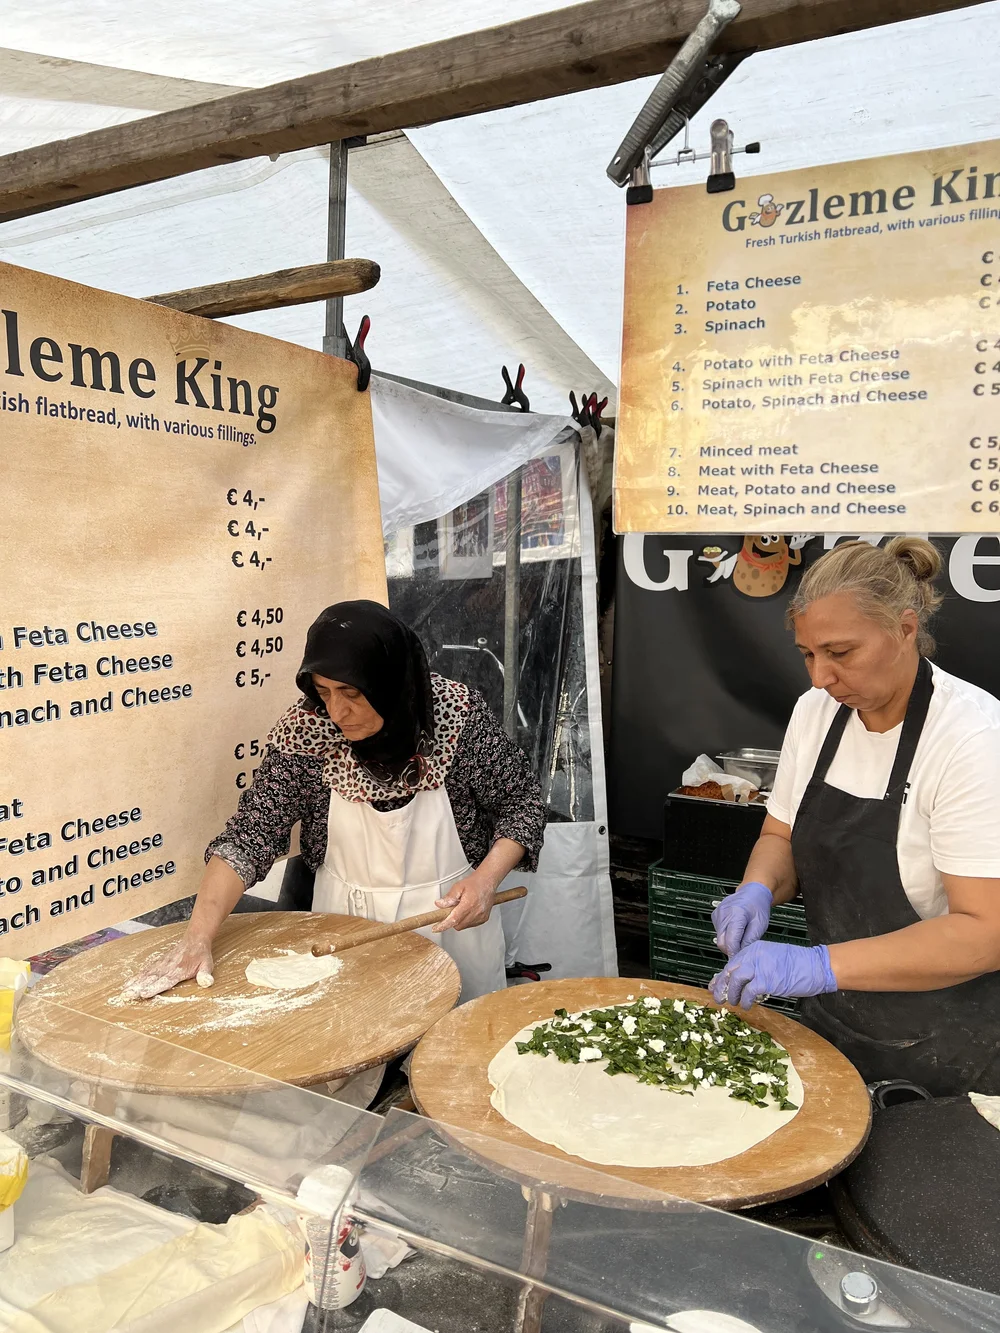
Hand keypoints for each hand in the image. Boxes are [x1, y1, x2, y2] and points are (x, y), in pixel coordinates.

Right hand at [123, 933, 214, 999]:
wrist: (195, 938)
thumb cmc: (201, 955)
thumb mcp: (207, 964)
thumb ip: (205, 974)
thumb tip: (207, 982)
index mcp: (179, 971)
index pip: (165, 981)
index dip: (154, 987)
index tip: (143, 993)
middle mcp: (168, 968)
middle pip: (151, 979)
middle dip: (138, 987)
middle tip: (127, 995)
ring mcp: (162, 965)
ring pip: (146, 975)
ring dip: (135, 983)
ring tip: (124, 992)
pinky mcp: (159, 963)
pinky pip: (146, 970)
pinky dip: (137, 976)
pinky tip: (129, 983)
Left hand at [433, 875, 496, 931]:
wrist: (488, 881)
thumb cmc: (475, 882)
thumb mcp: (458, 886)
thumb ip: (449, 897)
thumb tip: (440, 904)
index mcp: (468, 904)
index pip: (454, 919)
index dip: (443, 925)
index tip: (436, 928)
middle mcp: (476, 912)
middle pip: (458, 925)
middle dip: (451, 921)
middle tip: (450, 911)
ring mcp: (481, 916)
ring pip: (464, 926)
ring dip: (459, 920)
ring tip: (461, 908)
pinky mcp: (484, 919)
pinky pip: (471, 924)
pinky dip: (466, 920)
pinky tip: (467, 910)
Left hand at [710, 941, 836, 1010]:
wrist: (816, 966)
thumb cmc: (796, 964)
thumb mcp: (771, 959)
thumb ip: (755, 966)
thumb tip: (738, 979)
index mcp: (754, 948)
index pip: (732, 963)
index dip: (721, 977)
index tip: (715, 987)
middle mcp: (754, 955)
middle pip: (729, 971)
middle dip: (721, 986)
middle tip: (720, 999)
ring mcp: (760, 967)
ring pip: (735, 981)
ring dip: (732, 994)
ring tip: (736, 1003)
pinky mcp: (767, 980)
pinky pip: (748, 992)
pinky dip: (746, 1000)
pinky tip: (748, 1005)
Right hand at [712, 881, 772, 955]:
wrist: (752, 891)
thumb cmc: (758, 907)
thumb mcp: (760, 925)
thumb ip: (749, 941)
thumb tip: (741, 955)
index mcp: (736, 914)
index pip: (730, 941)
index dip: (735, 953)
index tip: (739, 961)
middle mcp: (723, 913)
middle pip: (721, 942)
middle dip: (731, 950)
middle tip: (742, 951)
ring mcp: (717, 914)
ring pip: (719, 938)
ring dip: (729, 942)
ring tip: (741, 937)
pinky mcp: (715, 915)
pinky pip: (718, 932)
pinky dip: (726, 935)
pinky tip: (736, 930)